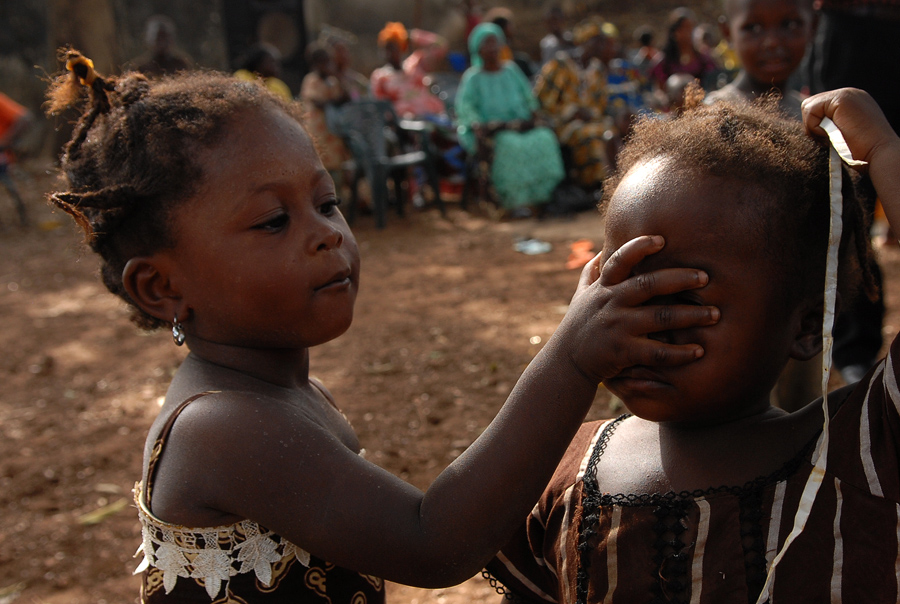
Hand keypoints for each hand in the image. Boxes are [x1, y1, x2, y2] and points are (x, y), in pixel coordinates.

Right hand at [557, 235, 718, 383]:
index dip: (639, 247)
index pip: (619, 260)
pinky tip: (699, 350)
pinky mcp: (623, 352)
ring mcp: (617, 328)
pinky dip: (680, 352)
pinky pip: (657, 352)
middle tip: (706, 278)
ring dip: (691, 316)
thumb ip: (591, 274)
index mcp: (604, 288)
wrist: (565, 364)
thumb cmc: (579, 326)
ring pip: (660, 318)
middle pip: (648, 285)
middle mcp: (610, 303)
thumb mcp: (581, 297)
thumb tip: (600, 251)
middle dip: (679, 279)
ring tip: (716, 314)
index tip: (662, 239)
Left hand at [802, 88, 899, 166]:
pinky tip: (833, 133)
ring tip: (833, 136)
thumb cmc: (860, 153)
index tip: (832, 140)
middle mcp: (848, 94)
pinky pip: (810, 110)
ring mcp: (846, 94)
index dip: (816, 126)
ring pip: (808, 107)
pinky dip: (815, 127)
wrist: (878, 154)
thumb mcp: (840, 135)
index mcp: (849, 102)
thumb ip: (827, 125)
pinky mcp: (841, 98)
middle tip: (831, 139)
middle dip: (813, 127)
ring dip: (814, 128)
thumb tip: (808, 127)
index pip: (816, 108)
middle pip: (809, 105)